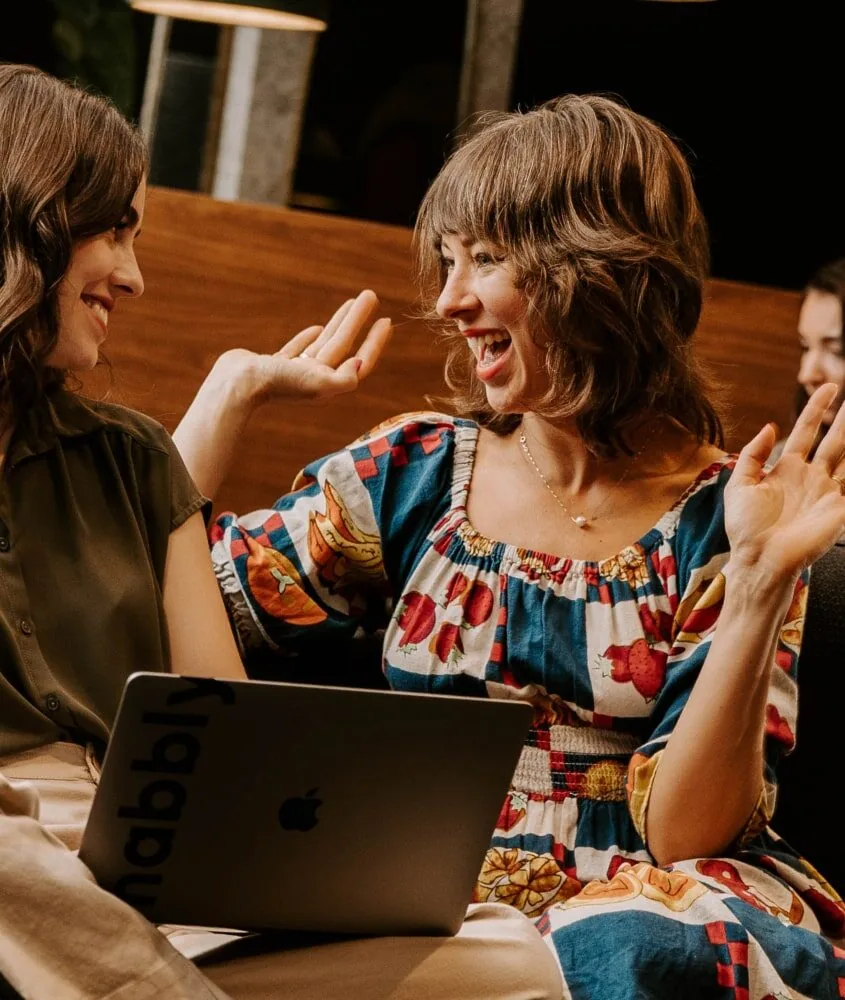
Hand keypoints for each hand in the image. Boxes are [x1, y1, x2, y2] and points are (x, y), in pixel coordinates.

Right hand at [214, 290, 392, 405]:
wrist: (237, 385)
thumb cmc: (278, 385)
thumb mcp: (318, 384)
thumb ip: (343, 378)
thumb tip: (361, 364)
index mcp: (327, 383)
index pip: (359, 359)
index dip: (375, 342)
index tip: (386, 320)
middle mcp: (314, 379)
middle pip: (343, 344)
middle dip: (359, 320)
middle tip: (371, 296)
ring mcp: (294, 372)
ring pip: (324, 343)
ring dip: (339, 323)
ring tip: (351, 303)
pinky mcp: (274, 367)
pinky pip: (299, 350)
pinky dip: (310, 338)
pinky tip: (318, 328)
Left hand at [725, 383, 844, 582]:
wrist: (758, 558)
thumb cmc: (745, 528)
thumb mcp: (739, 485)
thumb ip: (752, 454)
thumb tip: (770, 426)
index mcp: (787, 469)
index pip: (807, 431)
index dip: (817, 409)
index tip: (829, 387)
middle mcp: (811, 477)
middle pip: (834, 440)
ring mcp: (827, 492)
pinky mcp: (839, 509)